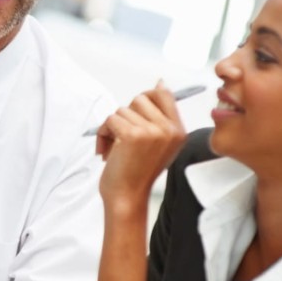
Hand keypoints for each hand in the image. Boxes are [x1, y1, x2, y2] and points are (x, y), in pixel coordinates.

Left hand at [95, 81, 186, 210]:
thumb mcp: (158, 144)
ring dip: (111, 127)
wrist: (127, 197)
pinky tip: (106, 151)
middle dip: (126, 114)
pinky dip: (102, 134)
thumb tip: (160, 83)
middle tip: (122, 135)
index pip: (165, 94)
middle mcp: (169, 129)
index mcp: (178, 131)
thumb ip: (159, 117)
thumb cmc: (137, 172)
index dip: (148, 96)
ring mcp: (152, 131)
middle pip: (140, 99)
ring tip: (114, 148)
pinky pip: (110, 119)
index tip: (138, 108)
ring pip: (122, 110)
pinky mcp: (133, 135)